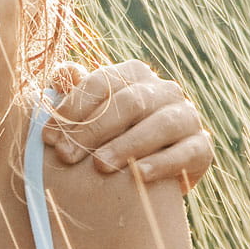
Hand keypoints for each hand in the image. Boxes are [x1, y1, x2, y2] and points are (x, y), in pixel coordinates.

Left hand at [46, 60, 212, 189]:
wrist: (150, 178)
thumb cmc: (111, 141)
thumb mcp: (92, 118)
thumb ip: (77, 95)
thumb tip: (62, 70)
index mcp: (135, 76)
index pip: (102, 83)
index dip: (73, 109)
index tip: (47, 138)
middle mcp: (165, 91)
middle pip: (129, 102)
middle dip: (93, 130)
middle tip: (66, 157)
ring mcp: (187, 117)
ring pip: (160, 124)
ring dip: (127, 145)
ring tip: (99, 167)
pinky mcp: (202, 147)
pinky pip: (186, 152)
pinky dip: (161, 163)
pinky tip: (137, 176)